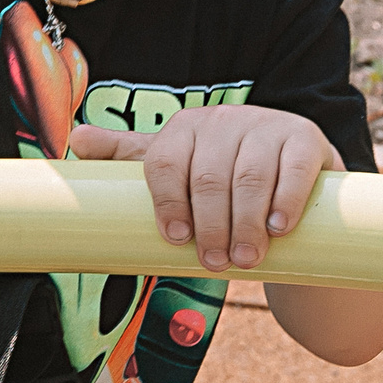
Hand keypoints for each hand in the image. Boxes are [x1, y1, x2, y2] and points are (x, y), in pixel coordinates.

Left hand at [66, 105, 342, 272]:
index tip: (176, 239)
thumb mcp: (177, 166)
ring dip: (245, 223)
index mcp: (186, 127)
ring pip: (249, 176)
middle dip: (210, 224)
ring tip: (245, 259)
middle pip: (208, 174)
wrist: (289, 180)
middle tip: (214, 263)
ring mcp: (267, 125)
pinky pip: (293, 168)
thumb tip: (76, 139)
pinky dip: (284, 200)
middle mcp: (224, 119)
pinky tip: (278, 228)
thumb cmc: (222, 177)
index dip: (168, 202)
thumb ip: (130, 156)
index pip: (166, 161)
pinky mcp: (305, 138)